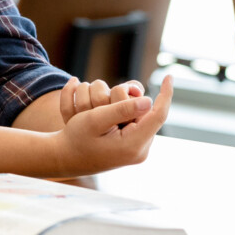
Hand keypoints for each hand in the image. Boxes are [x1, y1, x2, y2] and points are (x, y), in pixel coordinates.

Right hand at [50, 76, 170, 174]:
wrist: (65, 157)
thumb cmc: (77, 138)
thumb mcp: (95, 120)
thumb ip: (122, 109)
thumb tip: (149, 100)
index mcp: (134, 144)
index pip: (158, 115)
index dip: (165, 94)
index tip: (169, 76)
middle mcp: (139, 148)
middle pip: (144, 110)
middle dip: (125, 98)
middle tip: (102, 102)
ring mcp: (136, 148)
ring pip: (137, 113)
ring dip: (118, 104)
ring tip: (96, 112)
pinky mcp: (130, 144)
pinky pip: (132, 119)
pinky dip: (118, 111)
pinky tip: (102, 113)